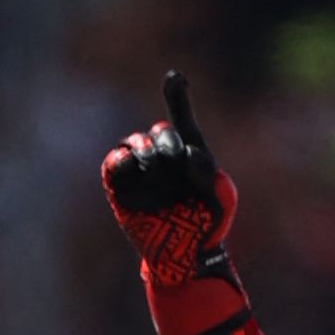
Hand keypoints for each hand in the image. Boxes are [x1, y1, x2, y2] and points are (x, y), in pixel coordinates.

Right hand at [101, 70, 238, 285]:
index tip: (176, 78)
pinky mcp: (120, 188)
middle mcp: (161, 158)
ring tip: (155, 165)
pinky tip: (132, 161)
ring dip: (147, 149)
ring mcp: (140, 172)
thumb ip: (207, 167)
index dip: (176, 95)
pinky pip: (114, 163)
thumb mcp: (220, 193)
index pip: (180, 121)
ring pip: (136, 143)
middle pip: (160, 132)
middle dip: (168, 141)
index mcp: (186, 153)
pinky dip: (121, 158)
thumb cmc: (207, 224)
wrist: (188, 256)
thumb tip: (186, 152)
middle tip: (176, 159)